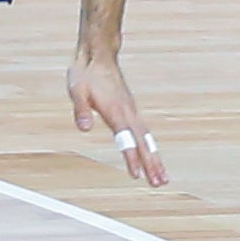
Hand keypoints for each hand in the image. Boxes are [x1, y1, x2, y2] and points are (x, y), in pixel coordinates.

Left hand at [68, 51, 167, 185]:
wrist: (99, 56)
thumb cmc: (86, 74)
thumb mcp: (76, 90)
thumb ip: (80, 109)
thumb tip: (83, 128)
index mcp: (116, 111)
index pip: (126, 139)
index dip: (131, 158)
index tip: (137, 175)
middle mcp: (128, 113)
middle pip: (143, 143)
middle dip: (152, 164)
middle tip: (160, 183)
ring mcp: (132, 111)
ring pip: (147, 139)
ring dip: (155, 159)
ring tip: (163, 178)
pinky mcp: (132, 111)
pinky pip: (145, 133)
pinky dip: (151, 148)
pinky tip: (153, 158)